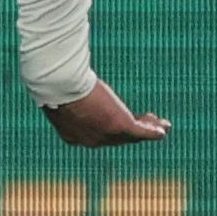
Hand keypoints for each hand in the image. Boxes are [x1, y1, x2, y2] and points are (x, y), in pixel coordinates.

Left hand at [43, 81, 169, 147]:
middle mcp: (91, 140)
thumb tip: (59, 75)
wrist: (59, 86)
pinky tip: (163, 129)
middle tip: (146, 121)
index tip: (120, 120)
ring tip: (162, 125)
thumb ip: (62, 89)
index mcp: (72, 135)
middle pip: (117, 137)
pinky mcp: (120, 125)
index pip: (95, 134)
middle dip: (134, 129)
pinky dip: (153, 131)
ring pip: (133, 135)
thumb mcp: (57, 90)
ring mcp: (106, 134)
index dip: (111, 130)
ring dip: (148, 129)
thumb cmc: (53, 82)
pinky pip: (141, 131)